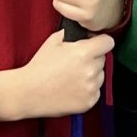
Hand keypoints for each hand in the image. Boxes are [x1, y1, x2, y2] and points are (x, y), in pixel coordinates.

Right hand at [0, 30, 115, 120]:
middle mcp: (90, 71)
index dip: (101, 41)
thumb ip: (73, 34)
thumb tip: (85, 33)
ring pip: (100, 76)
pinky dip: (87, 90)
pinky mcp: (89, 102)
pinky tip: (72, 88)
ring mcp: (91, 88)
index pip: (108, 42)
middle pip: (103, 59)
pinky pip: (96, 91)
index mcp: (84, 53)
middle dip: (93, 58)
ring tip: (72, 77)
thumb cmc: (39, 66)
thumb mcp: (54, 41)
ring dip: (91, 74)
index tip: (95, 44)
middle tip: (75, 62)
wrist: (28, 92)